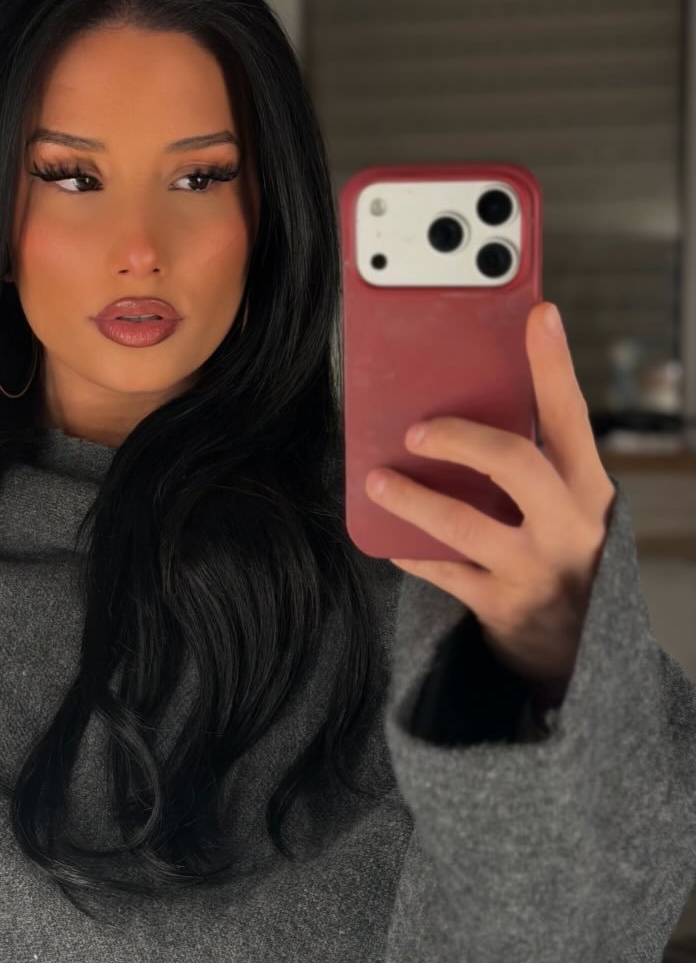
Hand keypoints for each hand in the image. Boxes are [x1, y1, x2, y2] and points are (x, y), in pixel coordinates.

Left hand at [364, 302, 617, 708]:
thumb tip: (459, 403)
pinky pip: (440, 571)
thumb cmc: (559, 550)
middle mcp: (568, 525)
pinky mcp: (500, 604)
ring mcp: (534, 568)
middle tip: (417, 429)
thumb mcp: (563, 502)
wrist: (576, 646)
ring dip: (413, 499)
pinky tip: (384, 533)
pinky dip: (408, 549)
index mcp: (586, 487)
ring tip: (376, 480)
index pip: (570, 416)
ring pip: (465, 526)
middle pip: (516, 464)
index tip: (538, 315)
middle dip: (462, 439)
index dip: (554, 365)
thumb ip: (529, 461)